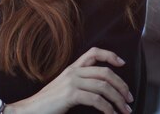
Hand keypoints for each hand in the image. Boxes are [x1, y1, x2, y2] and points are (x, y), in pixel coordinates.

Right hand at [6, 47, 132, 113]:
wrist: (30, 109)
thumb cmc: (49, 102)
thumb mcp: (64, 87)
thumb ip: (79, 83)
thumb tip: (100, 89)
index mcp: (72, 68)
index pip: (93, 52)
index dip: (110, 55)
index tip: (122, 63)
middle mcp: (73, 72)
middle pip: (105, 72)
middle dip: (121, 85)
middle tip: (129, 98)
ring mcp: (72, 82)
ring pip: (104, 86)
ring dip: (118, 99)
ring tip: (125, 110)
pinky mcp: (71, 95)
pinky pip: (96, 100)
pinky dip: (108, 109)